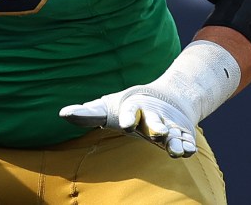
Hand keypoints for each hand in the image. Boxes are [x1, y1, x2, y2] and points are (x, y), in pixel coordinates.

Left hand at [59, 85, 198, 157]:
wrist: (163, 100)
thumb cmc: (126, 108)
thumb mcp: (108, 109)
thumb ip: (88, 114)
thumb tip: (62, 113)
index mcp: (133, 109)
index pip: (130, 112)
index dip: (128, 117)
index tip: (125, 124)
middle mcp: (152, 116)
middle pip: (154, 121)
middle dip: (156, 126)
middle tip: (159, 132)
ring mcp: (169, 125)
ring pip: (173, 133)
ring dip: (175, 140)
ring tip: (176, 149)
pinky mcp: (182, 134)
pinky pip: (187, 140)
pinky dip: (188, 145)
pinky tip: (188, 151)